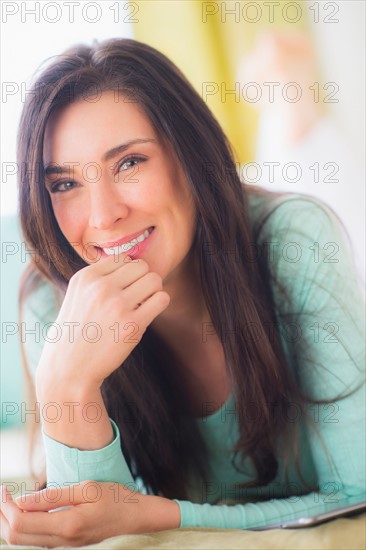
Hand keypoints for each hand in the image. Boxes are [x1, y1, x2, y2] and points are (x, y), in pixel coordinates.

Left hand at [1, 481, 179, 546]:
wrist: (136, 518)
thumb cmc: (114, 499)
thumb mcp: (86, 489)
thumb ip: (53, 496)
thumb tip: (22, 500)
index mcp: (66, 525)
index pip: (21, 523)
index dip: (7, 507)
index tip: (4, 489)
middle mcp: (62, 542)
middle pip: (16, 537)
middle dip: (3, 516)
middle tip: (2, 495)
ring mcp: (64, 547)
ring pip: (23, 543)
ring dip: (10, 523)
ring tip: (8, 503)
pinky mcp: (66, 546)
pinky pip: (35, 542)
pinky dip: (23, 529)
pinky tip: (25, 513)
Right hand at [37, 254, 169, 390]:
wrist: (70, 368)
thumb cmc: (78, 330)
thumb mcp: (79, 295)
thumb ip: (102, 277)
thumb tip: (135, 263)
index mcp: (86, 277)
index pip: (123, 258)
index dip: (128, 274)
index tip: (122, 290)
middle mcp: (101, 287)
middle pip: (142, 266)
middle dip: (143, 280)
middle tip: (136, 297)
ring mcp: (117, 305)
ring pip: (154, 280)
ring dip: (153, 291)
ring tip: (142, 305)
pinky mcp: (132, 325)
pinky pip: (161, 299)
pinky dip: (159, 304)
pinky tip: (147, 314)